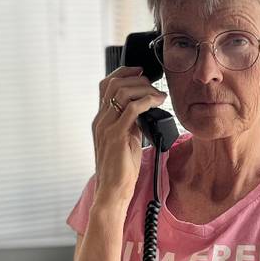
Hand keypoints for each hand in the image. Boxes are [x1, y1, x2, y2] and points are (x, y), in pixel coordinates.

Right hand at [93, 67, 166, 206]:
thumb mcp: (127, 138)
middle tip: (154, 86)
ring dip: (144, 89)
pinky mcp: (116, 135)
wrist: (114, 189)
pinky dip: (147, 101)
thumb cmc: (122, 167)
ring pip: (122, 92)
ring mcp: (106, 127)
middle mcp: (100, 120)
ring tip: (159, 96)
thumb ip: (131, 122)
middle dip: (137, 79)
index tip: (141, 71)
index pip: (106, 85)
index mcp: (101, 119)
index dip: (123, 73)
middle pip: (114, 83)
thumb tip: (145, 108)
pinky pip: (131, 109)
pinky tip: (157, 103)